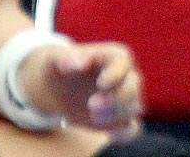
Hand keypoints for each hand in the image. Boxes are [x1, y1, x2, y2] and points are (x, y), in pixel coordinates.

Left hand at [22, 41, 142, 138]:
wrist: (58, 88)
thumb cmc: (60, 67)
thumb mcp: (56, 59)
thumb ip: (67, 58)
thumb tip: (80, 62)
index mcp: (113, 56)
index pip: (123, 61)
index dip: (116, 73)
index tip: (101, 84)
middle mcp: (124, 76)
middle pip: (132, 87)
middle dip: (116, 99)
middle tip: (92, 105)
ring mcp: (124, 98)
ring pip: (133, 108)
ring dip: (116, 115)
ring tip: (93, 116)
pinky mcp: (119, 119)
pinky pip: (131, 128)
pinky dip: (124, 133)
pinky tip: (109, 134)